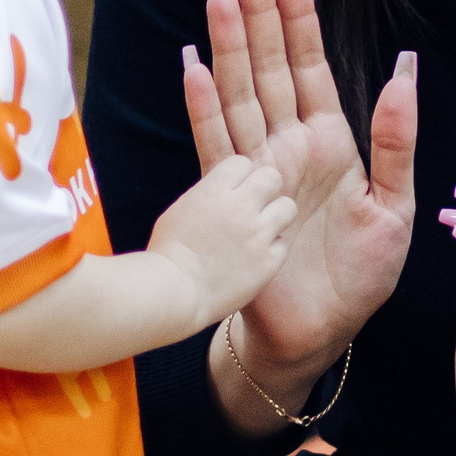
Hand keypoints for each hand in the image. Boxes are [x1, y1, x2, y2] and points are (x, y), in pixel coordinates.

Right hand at [147, 155, 297, 331]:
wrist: (173, 292)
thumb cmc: (168, 253)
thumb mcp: (181, 210)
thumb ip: (208, 195)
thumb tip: (225, 191)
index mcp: (214, 190)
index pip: (243, 162)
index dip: (239, 176)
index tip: (233, 191)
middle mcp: (240, 207)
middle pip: (272, 177)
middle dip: (264, 189)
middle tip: (255, 206)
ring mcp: (257, 235)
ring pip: (288, 207)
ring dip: (276, 216)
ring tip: (262, 229)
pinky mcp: (267, 262)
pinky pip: (283, 243)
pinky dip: (272, 249)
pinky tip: (256, 257)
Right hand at [182, 0, 417, 394]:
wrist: (317, 334)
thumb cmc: (360, 277)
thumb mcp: (395, 207)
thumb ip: (397, 140)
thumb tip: (405, 68)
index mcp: (331, 141)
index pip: (311, 63)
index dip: (298, 15)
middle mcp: (289, 145)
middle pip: (267, 62)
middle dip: (253, 7)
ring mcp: (258, 169)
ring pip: (239, 90)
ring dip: (225, 41)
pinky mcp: (234, 199)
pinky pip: (216, 142)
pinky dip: (203, 103)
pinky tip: (191, 63)